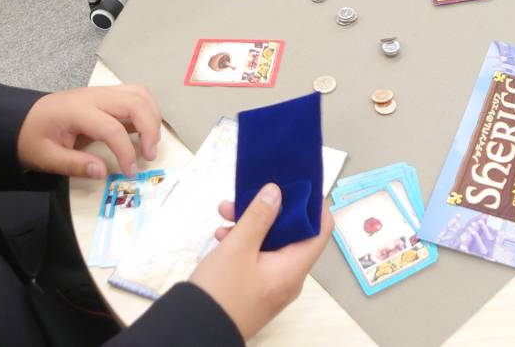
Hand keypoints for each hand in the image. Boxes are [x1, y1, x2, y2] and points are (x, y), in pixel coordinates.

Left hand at [15, 84, 159, 178]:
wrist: (18, 117)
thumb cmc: (31, 138)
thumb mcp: (45, 157)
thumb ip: (74, 165)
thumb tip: (103, 172)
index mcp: (77, 111)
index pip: (112, 128)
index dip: (126, 151)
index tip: (130, 172)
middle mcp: (93, 96)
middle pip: (135, 102)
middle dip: (150, 129)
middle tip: (149, 155)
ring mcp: (101, 92)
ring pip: (139, 93)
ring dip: (152, 116)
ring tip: (150, 142)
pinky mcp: (105, 94)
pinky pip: (134, 94)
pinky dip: (146, 110)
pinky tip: (143, 130)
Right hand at [189, 185, 331, 339]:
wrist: (194, 331)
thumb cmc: (220, 290)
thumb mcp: (238, 247)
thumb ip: (259, 216)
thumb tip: (277, 192)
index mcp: (293, 269)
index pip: (320, 231)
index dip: (313, 205)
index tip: (298, 184)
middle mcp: (288, 277)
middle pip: (292, 234)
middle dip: (271, 210)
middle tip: (250, 193)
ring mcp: (272, 284)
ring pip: (271, 244)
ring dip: (252, 224)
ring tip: (225, 212)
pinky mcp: (256, 288)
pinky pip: (258, 257)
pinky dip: (244, 242)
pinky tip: (221, 234)